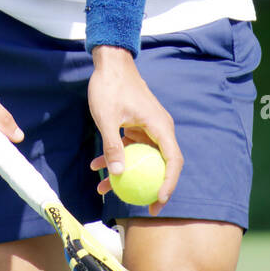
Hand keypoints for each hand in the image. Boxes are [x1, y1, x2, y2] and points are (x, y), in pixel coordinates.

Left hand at [87, 47, 182, 214]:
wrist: (109, 62)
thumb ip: (113, 146)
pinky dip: (117, 157)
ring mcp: (148, 127)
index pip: (173, 160)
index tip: (158, 201)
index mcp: (159, 126)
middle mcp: (159, 128)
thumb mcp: (107, 118)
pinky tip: (96, 167)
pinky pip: (131, 148)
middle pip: (162, 163)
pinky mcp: (137, 126)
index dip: (169, 183)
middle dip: (151, 186)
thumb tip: (117, 174)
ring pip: (143, 158)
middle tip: (145, 208)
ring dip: (126, 173)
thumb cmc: (110, 86)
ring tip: (104, 189)